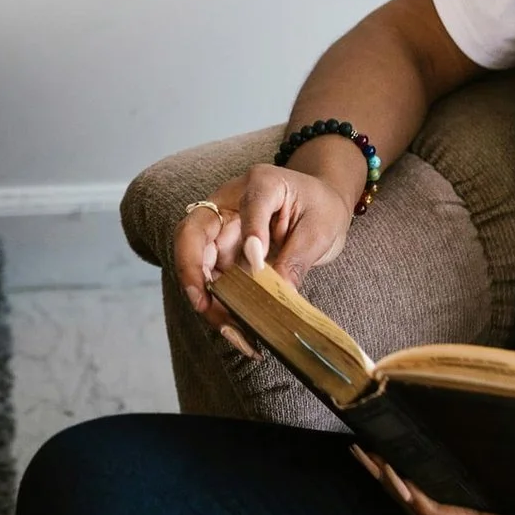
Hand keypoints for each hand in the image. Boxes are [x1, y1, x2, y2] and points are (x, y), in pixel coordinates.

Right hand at [171, 163, 353, 357]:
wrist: (319, 206)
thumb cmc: (321, 208)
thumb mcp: (320, 228)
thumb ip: (298, 257)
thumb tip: (279, 293)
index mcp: (261, 183)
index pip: (248, 206)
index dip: (251, 235)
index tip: (258, 264)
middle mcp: (230, 204)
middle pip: (194, 233)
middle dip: (193, 272)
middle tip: (205, 306)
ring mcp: (222, 230)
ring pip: (199, 264)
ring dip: (207, 299)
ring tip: (232, 331)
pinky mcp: (224, 254)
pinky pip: (214, 282)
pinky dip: (220, 308)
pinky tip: (238, 331)